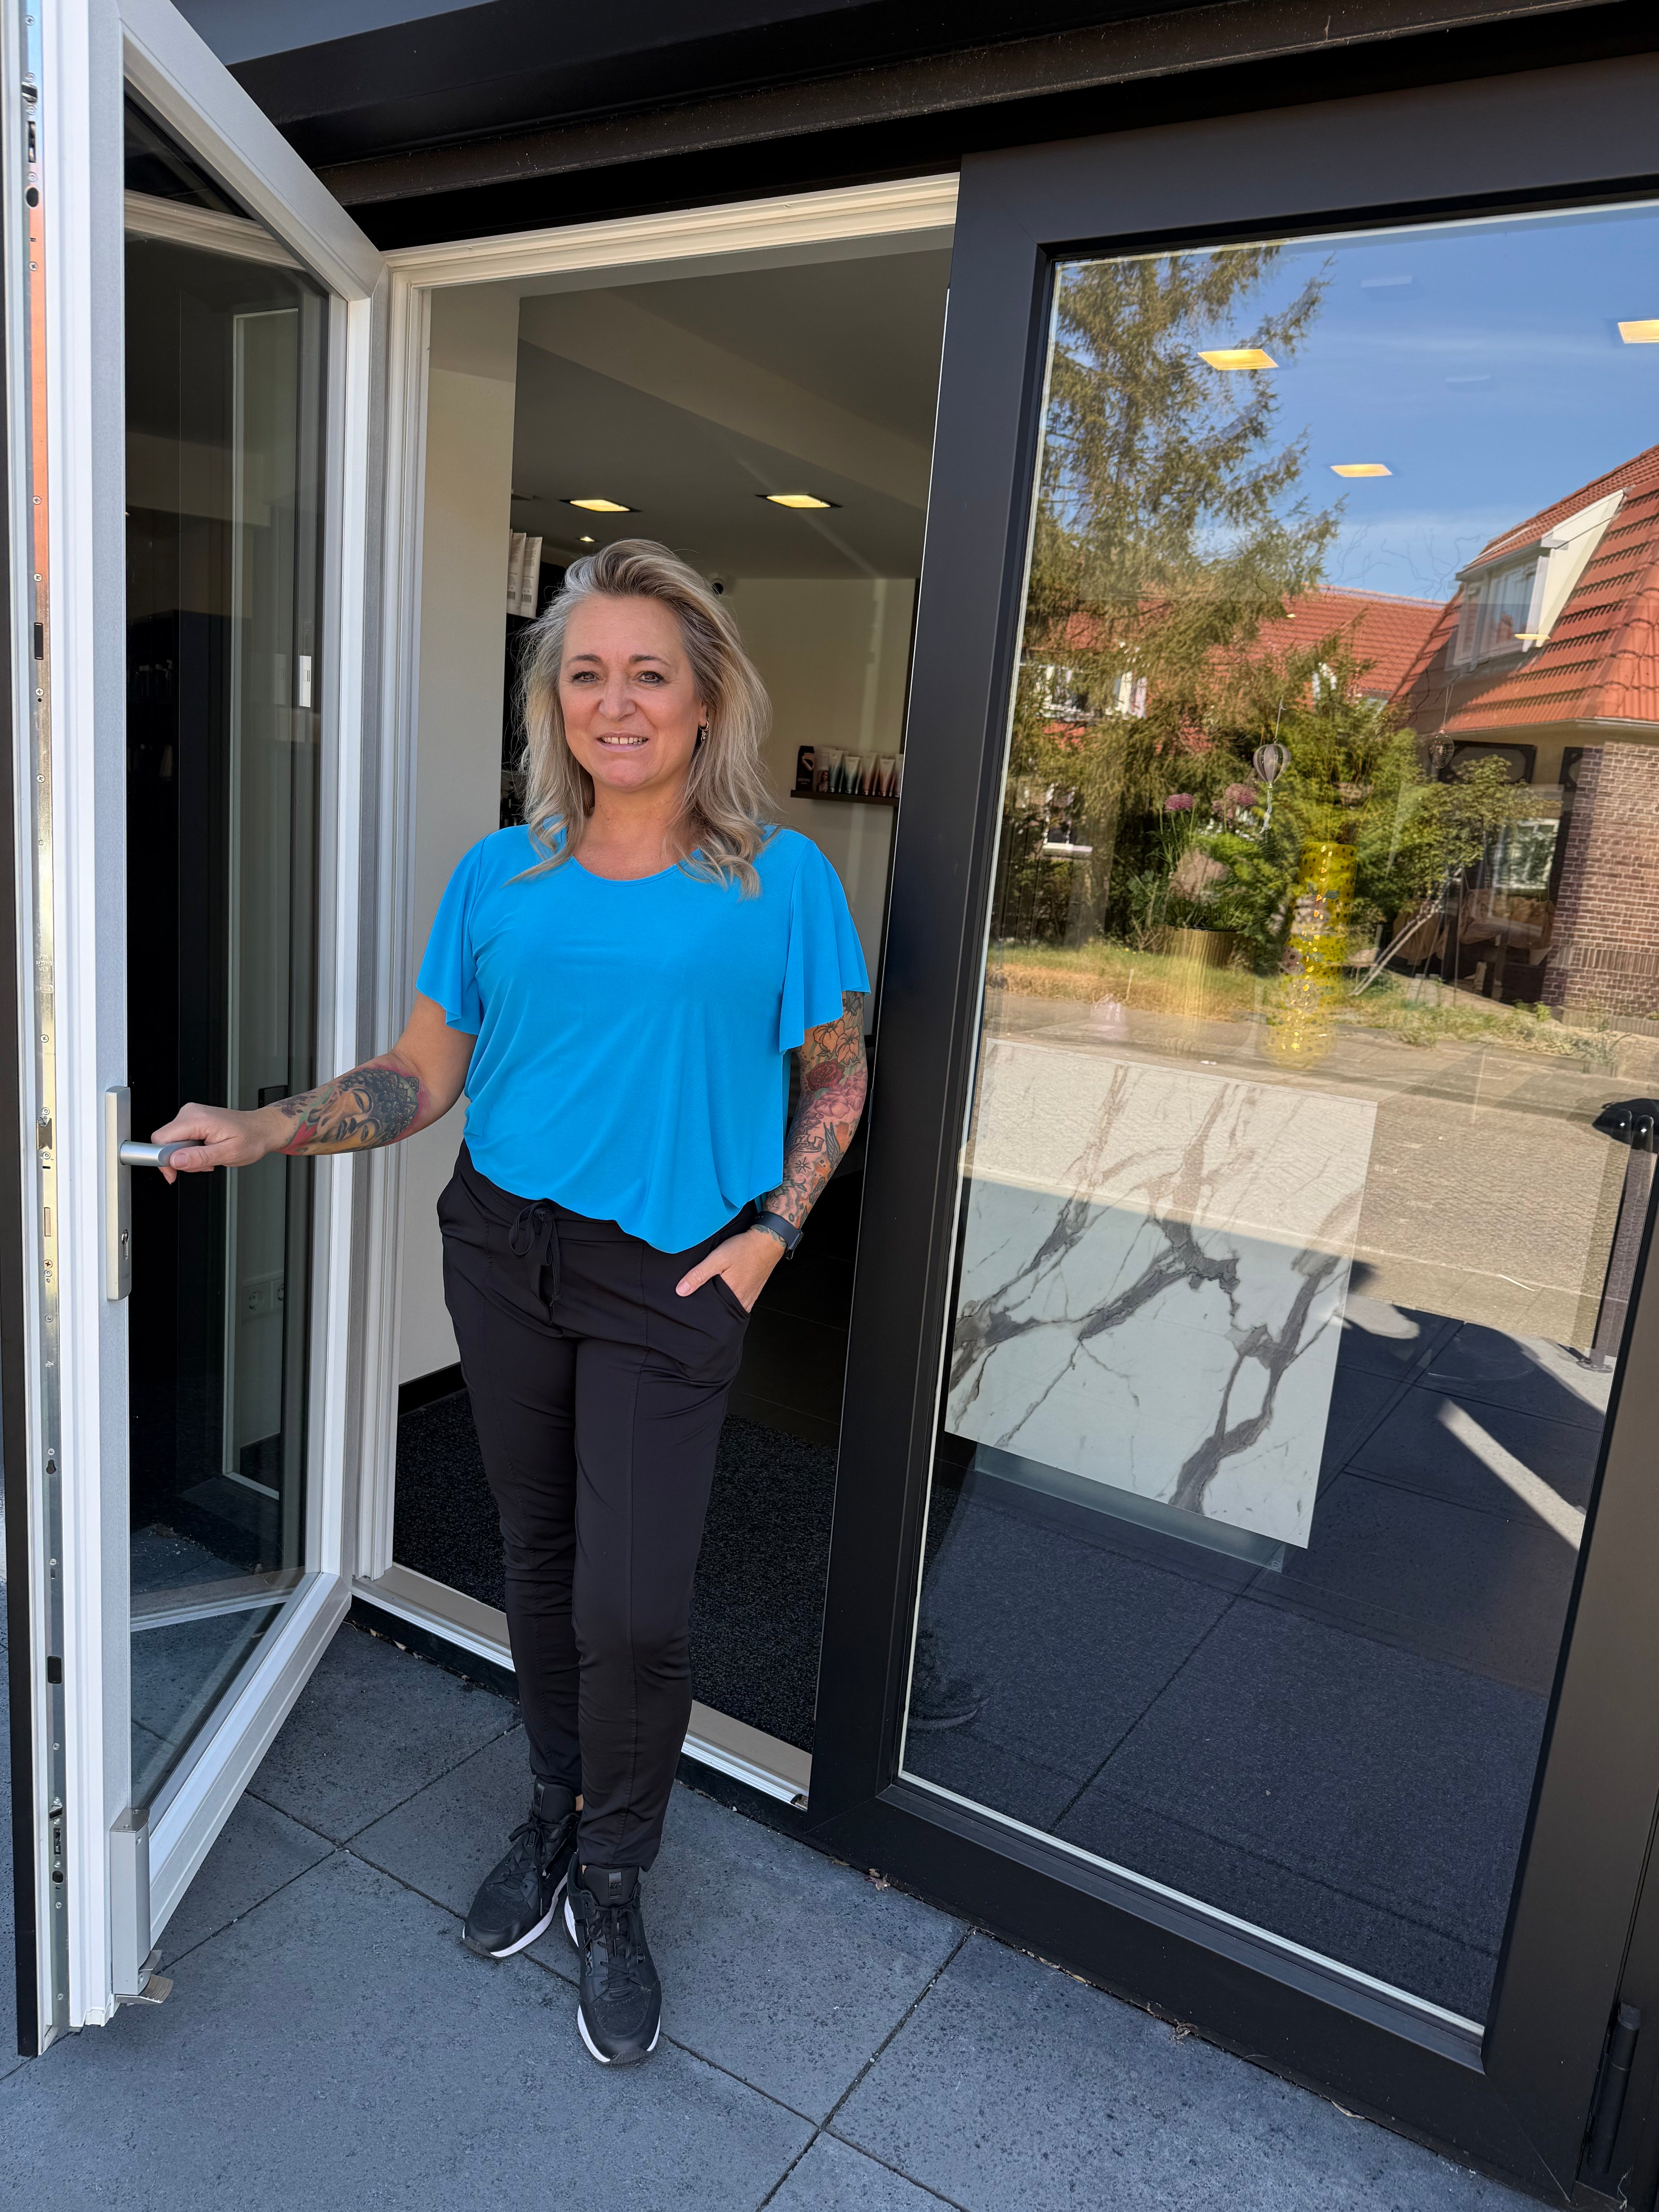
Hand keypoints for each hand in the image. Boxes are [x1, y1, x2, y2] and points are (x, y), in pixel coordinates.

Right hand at [148, 1101, 285, 1183]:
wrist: (262, 1129)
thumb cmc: (251, 1139)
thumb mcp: (228, 1154)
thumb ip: (200, 1157)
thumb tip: (175, 1161)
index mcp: (197, 1119)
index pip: (161, 1139)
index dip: (163, 1159)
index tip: (174, 1174)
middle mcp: (190, 1113)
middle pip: (165, 1143)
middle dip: (180, 1160)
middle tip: (203, 1164)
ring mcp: (191, 1115)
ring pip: (173, 1144)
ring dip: (188, 1157)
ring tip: (210, 1157)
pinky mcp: (193, 1121)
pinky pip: (181, 1140)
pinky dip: (192, 1151)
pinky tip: (207, 1151)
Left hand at [675, 1225, 786, 1313]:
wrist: (767, 1241)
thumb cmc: (744, 1248)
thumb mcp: (718, 1258)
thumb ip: (699, 1274)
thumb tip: (681, 1291)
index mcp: (732, 1296)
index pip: (711, 1311)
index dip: (700, 1308)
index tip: (690, 1304)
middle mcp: (742, 1301)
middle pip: (720, 1310)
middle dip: (710, 1306)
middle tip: (699, 1298)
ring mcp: (749, 1298)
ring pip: (729, 1306)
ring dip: (721, 1303)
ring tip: (711, 1294)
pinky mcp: (753, 1292)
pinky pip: (739, 1301)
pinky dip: (730, 1299)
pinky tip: (725, 1290)